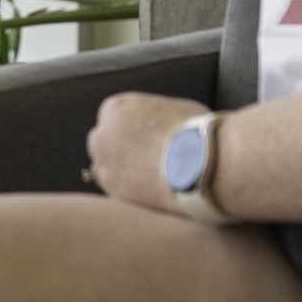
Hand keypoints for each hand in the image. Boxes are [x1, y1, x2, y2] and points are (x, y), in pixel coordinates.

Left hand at [84, 92, 207, 213]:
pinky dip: (130, 192)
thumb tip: (162, 124)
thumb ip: (155, 117)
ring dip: (123, 174)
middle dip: (120, 153)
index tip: (145, 143)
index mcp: (115, 108)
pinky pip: (116, 190)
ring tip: (151, 180)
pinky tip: (150, 192)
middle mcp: (102, 134)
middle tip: (144, 163)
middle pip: (105, 144)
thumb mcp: (173, 109)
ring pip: (107, 169)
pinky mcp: (113, 190)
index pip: (113, 120)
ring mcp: (104, 163)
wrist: (200, 165)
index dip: (130, 133)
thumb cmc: (195, 133)